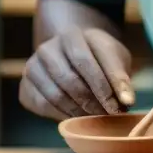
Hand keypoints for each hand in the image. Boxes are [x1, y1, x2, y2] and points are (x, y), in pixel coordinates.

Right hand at [19, 27, 134, 120]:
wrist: (69, 53)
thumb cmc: (97, 57)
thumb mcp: (114, 58)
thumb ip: (120, 77)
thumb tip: (126, 102)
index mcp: (71, 35)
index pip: (87, 62)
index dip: (106, 86)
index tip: (123, 105)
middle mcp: (48, 47)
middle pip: (70, 80)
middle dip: (93, 102)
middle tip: (110, 115)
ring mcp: (33, 65)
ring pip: (56, 95)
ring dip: (80, 111)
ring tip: (97, 117)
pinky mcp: (26, 86)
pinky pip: (44, 106)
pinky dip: (63, 115)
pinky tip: (79, 117)